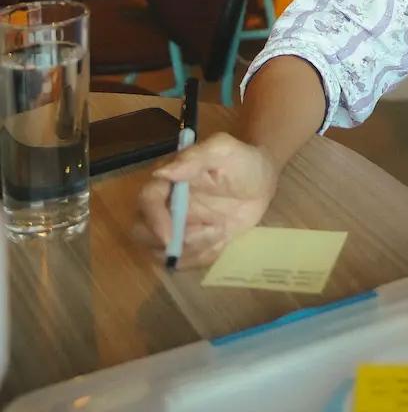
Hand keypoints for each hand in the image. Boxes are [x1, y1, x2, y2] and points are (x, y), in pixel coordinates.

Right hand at [133, 131, 278, 269]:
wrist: (263, 180)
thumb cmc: (242, 160)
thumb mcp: (224, 150)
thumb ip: (195, 157)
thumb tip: (161, 172)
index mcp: (170, 179)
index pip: (147, 200)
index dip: (153, 221)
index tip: (170, 237)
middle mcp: (167, 204)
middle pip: (142, 231)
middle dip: (167, 243)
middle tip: (203, 235)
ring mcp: (178, 226)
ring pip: (163, 251)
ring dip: (192, 249)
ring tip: (220, 230)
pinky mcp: (192, 242)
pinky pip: (187, 261)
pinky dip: (204, 255)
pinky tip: (223, 236)